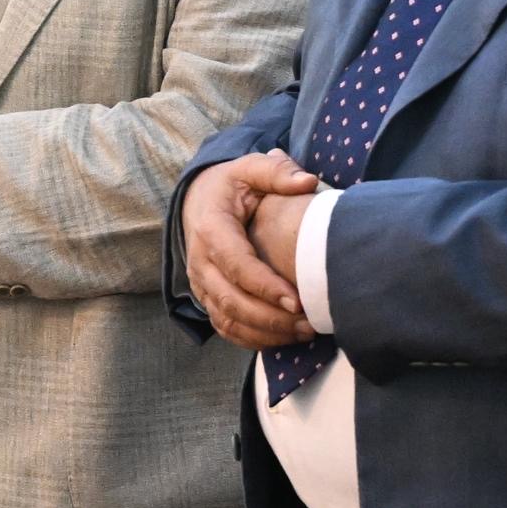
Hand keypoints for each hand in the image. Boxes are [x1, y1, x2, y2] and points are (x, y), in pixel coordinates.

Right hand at [179, 150, 317, 348]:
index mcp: (211, 229)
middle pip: (231, 301)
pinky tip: (284, 338)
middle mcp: (200, 261)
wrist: (198, 199)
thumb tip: (307, 182)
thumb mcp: (249, 168)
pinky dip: (253, 339)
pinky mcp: (207, 297)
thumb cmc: (231, 185)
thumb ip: (277, 171)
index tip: (297, 300)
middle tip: (309, 323)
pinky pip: (225, 328)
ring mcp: (201, 284)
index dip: (265, 286)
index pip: (236, 265)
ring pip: (227, 320)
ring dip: (265, 333)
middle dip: (271, 318)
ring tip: (304, 333)